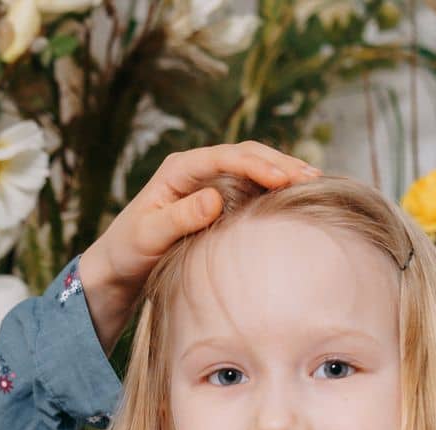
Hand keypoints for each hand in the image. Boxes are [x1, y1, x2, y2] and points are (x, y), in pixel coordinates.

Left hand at [79, 140, 322, 352]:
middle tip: (313, 176)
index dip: (257, 165)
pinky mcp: (219, 204)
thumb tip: (215, 199)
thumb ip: (180, 218)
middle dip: (280, 162)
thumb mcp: (150, 237)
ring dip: (283, 173)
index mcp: (179, 170)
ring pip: (253, 169)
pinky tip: (297, 200)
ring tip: (316, 182)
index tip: (283, 179)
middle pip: (246, 155)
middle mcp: (197, 170)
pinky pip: (252, 190)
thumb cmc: (130, 251)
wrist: (119, 267)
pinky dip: (275, 192)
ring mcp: (210, 185)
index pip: (225, 157)